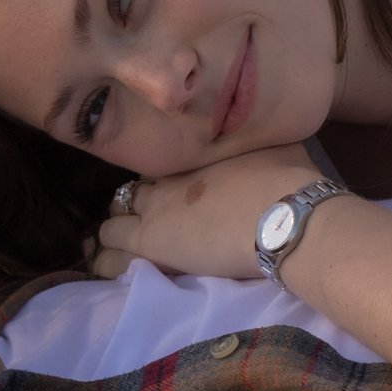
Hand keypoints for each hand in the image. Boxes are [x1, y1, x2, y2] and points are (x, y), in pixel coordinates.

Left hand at [90, 145, 326, 281]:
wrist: (283, 215)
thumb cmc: (288, 181)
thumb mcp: (280, 146)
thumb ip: (264, 140)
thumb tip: (268, 126)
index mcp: (197, 155)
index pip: (163, 161)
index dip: (163, 176)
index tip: (170, 188)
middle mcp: (170, 177)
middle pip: (135, 186)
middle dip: (135, 200)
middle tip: (146, 217)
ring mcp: (155, 209)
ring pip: (114, 214)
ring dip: (115, 227)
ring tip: (116, 243)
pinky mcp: (149, 242)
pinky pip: (109, 251)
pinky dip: (104, 258)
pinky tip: (102, 264)